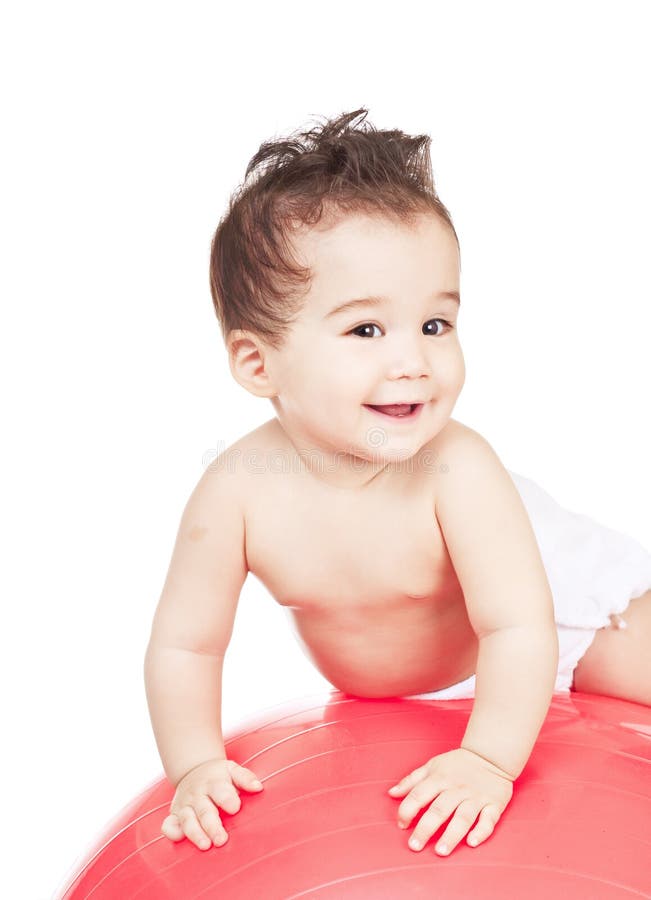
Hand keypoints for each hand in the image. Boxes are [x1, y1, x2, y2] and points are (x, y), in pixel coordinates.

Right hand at [161, 757, 263, 850]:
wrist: (194, 770)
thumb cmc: (220, 776)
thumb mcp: (232, 770)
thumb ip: (245, 778)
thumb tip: (258, 787)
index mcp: (214, 782)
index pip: (220, 790)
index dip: (227, 798)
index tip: (235, 808)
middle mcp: (197, 794)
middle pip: (204, 810)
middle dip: (212, 825)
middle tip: (222, 840)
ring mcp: (185, 804)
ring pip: (188, 820)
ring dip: (195, 833)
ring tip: (205, 846)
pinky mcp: (174, 814)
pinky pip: (169, 824)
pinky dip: (171, 831)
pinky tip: (177, 838)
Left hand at [387, 747, 513, 855]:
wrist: (490, 755)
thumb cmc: (457, 764)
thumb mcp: (432, 766)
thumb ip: (411, 780)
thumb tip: (391, 793)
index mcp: (439, 778)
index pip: (419, 795)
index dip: (407, 811)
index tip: (401, 825)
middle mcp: (457, 789)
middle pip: (439, 810)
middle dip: (426, 829)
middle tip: (415, 846)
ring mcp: (476, 797)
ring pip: (463, 817)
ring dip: (451, 835)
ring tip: (440, 852)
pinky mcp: (494, 804)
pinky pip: (489, 820)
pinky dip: (481, 831)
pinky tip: (472, 842)